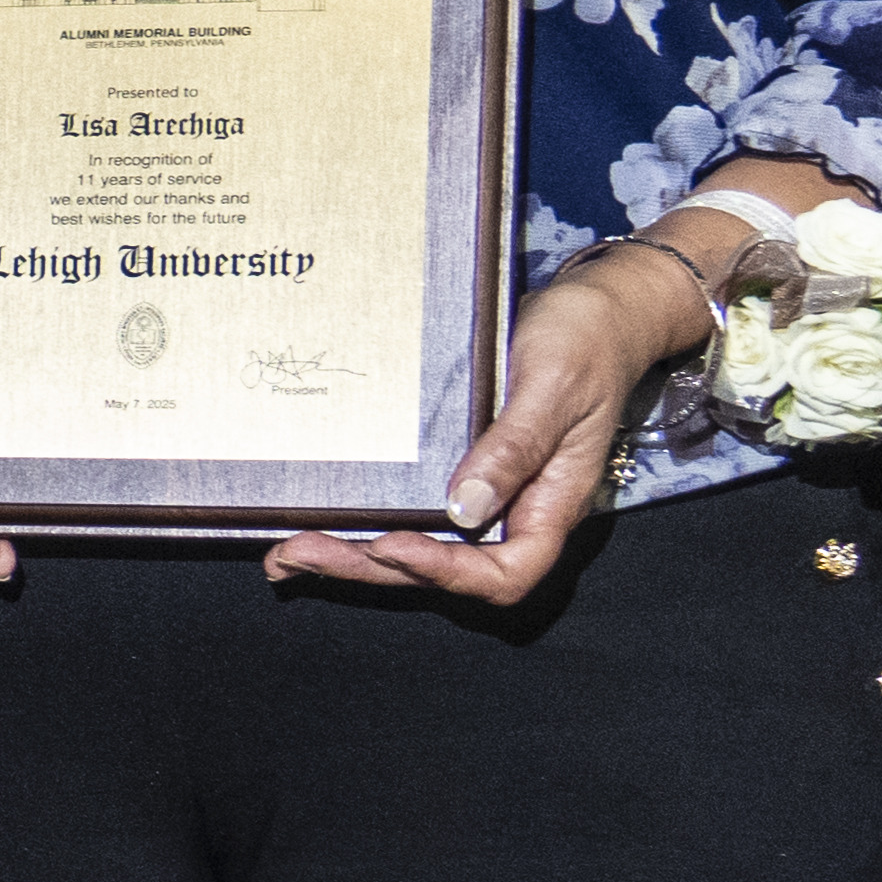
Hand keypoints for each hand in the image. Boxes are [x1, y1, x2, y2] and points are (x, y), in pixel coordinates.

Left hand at [270, 244, 692, 605]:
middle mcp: (513, 510)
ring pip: (417, 548)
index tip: (391, 546)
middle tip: (299, 552)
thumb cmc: (588, 341)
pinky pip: (408, 511)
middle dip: (369, 566)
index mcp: (551, 503)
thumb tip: (465, 508)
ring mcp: (483, 495)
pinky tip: (306, 524)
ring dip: (352, 555)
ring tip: (286, 553)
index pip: (504, 571)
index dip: (445, 571)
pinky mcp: (454, 472)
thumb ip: (515, 447)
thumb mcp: (555, 387)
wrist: (594, 309)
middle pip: (443, 570)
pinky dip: (358, 524)